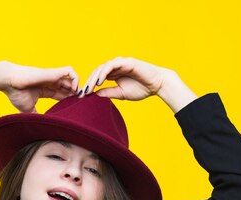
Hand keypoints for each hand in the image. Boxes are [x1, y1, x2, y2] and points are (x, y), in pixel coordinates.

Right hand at [0, 61, 79, 112]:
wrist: (9, 82)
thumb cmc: (15, 93)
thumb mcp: (28, 110)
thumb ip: (36, 117)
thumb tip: (40, 129)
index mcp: (45, 90)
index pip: (62, 95)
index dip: (69, 100)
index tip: (74, 109)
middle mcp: (50, 82)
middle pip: (69, 87)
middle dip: (76, 95)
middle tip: (80, 105)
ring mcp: (52, 77)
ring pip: (72, 79)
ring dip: (78, 87)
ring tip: (79, 98)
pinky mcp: (53, 72)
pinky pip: (70, 71)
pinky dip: (75, 78)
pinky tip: (74, 90)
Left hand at [79, 57, 197, 111]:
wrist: (157, 85)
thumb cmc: (142, 89)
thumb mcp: (121, 93)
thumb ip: (109, 93)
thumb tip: (95, 94)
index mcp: (114, 74)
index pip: (97, 78)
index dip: (89, 86)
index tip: (82, 96)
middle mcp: (116, 67)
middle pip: (97, 72)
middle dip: (89, 82)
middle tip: (82, 93)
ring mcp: (120, 63)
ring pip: (102, 68)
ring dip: (94, 78)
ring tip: (89, 88)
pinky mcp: (126, 62)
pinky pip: (111, 66)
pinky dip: (104, 73)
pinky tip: (99, 82)